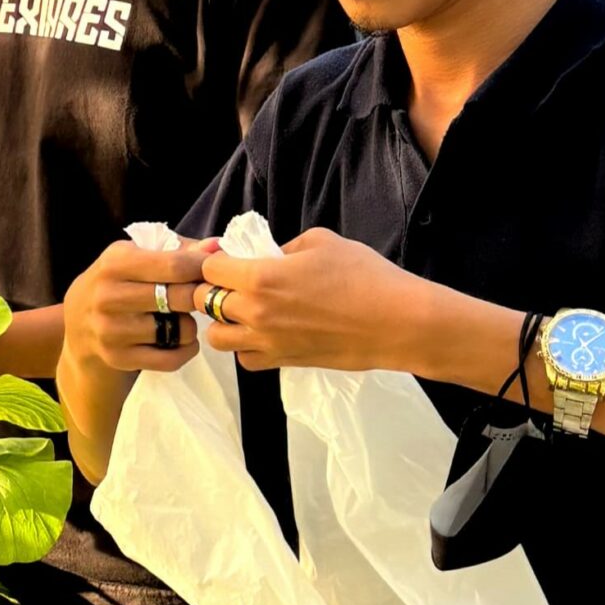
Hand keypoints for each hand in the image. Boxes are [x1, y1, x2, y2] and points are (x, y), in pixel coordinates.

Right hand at [61, 239, 215, 377]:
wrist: (77, 324)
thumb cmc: (117, 282)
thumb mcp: (135, 257)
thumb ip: (177, 250)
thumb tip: (217, 246)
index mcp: (115, 263)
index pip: (175, 265)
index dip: (203, 268)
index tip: (215, 272)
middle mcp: (108, 296)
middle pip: (180, 298)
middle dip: (199, 297)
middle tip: (203, 296)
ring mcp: (111, 330)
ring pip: (180, 330)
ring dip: (190, 325)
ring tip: (182, 318)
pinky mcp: (118, 358)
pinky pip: (171, 359)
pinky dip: (185, 350)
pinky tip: (179, 340)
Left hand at [196, 228, 433, 372]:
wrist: (398, 322)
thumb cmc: (364, 276)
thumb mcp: (321, 242)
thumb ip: (285, 247)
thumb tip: (268, 254)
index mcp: (260, 277)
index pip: (210, 269)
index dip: (217, 260)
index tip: (230, 257)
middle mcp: (255, 312)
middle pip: (206, 302)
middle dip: (214, 289)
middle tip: (234, 282)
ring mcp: (267, 342)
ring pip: (217, 337)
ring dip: (224, 322)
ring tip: (245, 310)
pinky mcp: (283, 362)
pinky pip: (245, 359)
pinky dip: (246, 347)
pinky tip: (264, 333)